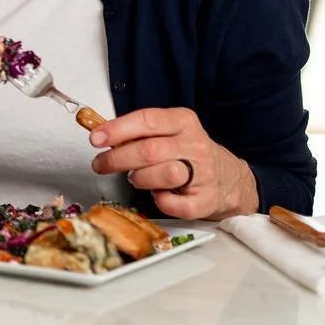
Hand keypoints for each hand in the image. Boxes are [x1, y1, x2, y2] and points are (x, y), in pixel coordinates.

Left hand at [88, 108, 258, 220]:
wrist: (228, 178)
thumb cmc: (185, 153)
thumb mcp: (166, 132)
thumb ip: (137, 132)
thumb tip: (99, 134)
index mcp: (183, 122)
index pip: (147, 120)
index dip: (118, 130)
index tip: (96, 139)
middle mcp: (196, 145)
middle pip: (149, 150)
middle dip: (117, 159)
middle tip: (99, 165)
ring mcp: (204, 173)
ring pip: (164, 174)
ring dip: (140, 179)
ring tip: (136, 178)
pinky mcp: (206, 200)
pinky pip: (175, 204)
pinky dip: (160, 201)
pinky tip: (159, 195)